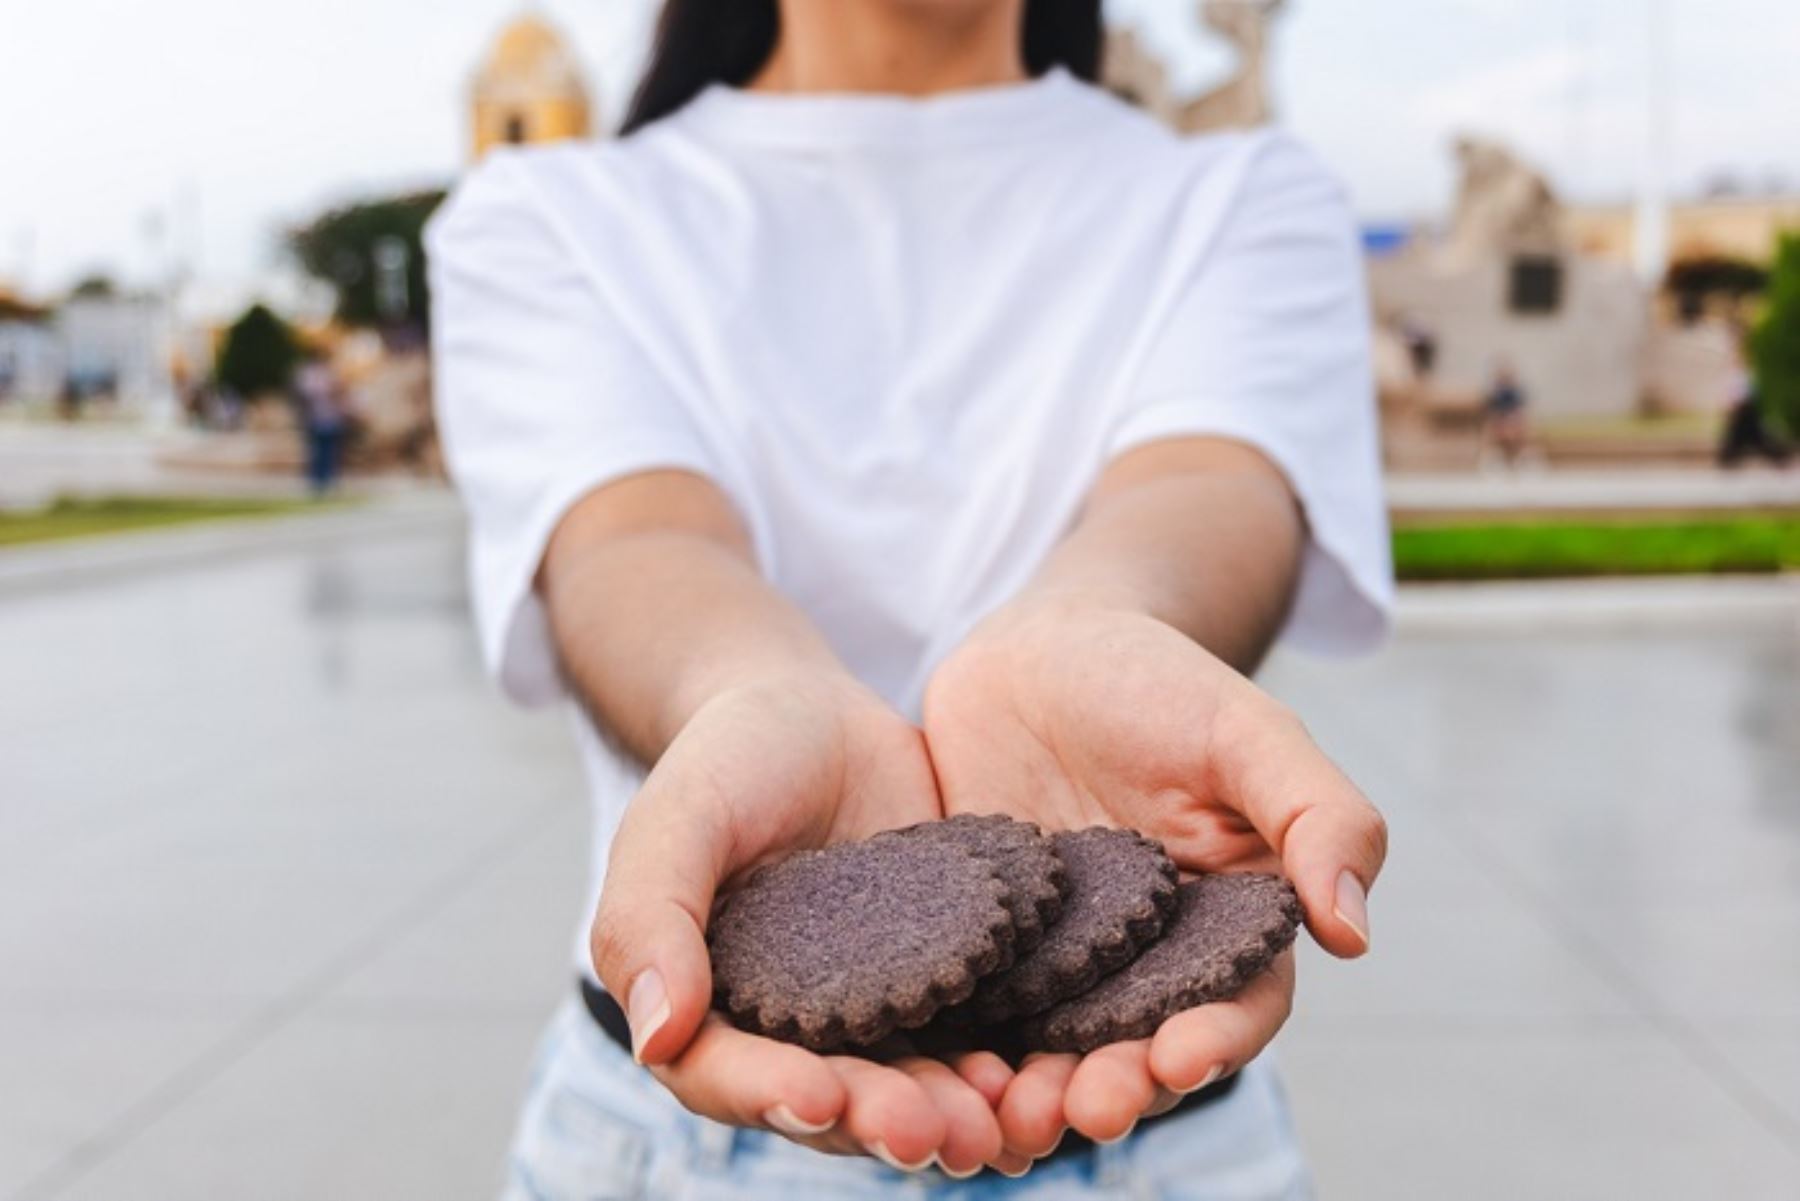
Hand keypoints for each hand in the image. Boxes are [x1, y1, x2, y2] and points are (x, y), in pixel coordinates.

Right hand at [589, 670, 1013, 1174]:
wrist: (818, 719)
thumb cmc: (728, 759)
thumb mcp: (677, 818)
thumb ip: (649, 916)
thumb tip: (654, 1036)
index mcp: (709, 1009)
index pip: (728, 1074)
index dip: (771, 1093)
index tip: (821, 1097)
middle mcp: (792, 1034)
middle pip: (833, 1102)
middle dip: (882, 1121)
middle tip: (935, 1133)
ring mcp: (875, 1017)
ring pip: (911, 1089)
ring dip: (952, 1117)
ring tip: (997, 1122)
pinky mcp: (947, 988)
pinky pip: (976, 1040)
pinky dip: (1007, 1069)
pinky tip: (1040, 1075)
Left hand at [922, 597, 1386, 1159]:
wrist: (1038, 648)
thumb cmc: (1157, 679)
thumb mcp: (1246, 730)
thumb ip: (1316, 817)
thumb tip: (1354, 934)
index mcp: (1227, 922)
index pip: (1236, 1003)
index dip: (1215, 1041)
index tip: (1176, 1061)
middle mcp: (1146, 959)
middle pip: (1137, 1047)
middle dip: (1114, 1087)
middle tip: (1080, 1112)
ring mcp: (1057, 958)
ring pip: (1050, 1047)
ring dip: (1035, 1092)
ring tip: (1006, 1119)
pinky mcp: (980, 945)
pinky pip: (970, 1006)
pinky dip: (958, 1046)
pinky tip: (931, 1068)